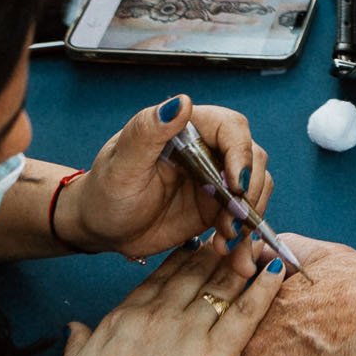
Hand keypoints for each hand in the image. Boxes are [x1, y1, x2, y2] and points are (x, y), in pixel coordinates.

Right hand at [50, 237, 291, 355]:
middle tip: (231, 240)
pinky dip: (264, 288)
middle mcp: (159, 315)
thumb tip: (75, 328)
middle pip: (193, 275)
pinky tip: (278, 268)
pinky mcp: (218, 353)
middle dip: (213, 254)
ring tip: (255, 246)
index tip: (193, 248)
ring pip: (221, 286)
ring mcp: (190, 331)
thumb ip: (77, 345)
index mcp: (125, 317)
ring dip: (240, 263)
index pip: (158, 280)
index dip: (179, 262)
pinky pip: (247, 311)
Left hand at [64, 94, 278, 276]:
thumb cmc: (104, 191)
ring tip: (226, 241)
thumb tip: (180, 102)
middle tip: (232, 222)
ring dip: (249, 217)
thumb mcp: (122, 164)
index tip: (236, 185)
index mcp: (186, 128)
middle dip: (250, 192)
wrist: (101, 228)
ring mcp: (215, 179)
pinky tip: (230, 252)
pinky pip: (243, 218)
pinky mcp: (216, 208)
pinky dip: (244, 237)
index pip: (232, 128)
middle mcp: (207, 150)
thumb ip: (148, 132)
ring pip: (255, 189)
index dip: (241, 154)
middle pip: (253, 159)